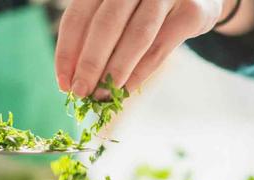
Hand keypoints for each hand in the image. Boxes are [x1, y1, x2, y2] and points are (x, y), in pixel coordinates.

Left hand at [55, 0, 224, 96]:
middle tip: (80, 93)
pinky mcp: (191, 11)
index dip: (67, 52)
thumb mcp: (119, 14)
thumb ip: (97, 37)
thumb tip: (73, 79)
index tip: (63, 82)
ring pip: (135, 37)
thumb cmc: (147, 9)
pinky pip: (159, 49)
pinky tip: (125, 91)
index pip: (78, 15)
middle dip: (89, 65)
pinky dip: (140, 74)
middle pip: (105, 25)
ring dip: (115, 72)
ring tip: (101, 97)